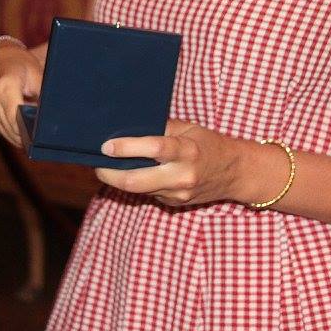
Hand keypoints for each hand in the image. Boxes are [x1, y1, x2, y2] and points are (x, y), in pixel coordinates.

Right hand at [0, 44, 43, 146]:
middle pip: (12, 128)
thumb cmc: (20, 63)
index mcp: (5, 86)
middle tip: (38, 125)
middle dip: (27, 131)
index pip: (17, 119)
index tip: (40, 128)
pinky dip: (9, 128)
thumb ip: (42, 97)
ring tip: (28, 119)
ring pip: (6, 132)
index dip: (31, 128)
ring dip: (19, 131)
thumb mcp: (36, 74)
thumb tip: (49, 117)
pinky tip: (16, 118)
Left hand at [95, 119, 248, 206]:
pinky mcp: (174, 204)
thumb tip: (127, 126)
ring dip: (119, 179)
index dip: (126, 147)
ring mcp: (178, 194)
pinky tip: (130, 174)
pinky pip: (147, 194)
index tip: (106, 145)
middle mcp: (182, 176)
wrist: (234, 172)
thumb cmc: (207, 143)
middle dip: (110, 174)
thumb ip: (160, 127)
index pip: (153, 149)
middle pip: (136, 181)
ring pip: (138, 190)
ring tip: (108, 166)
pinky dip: (136, 184)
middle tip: (97, 164)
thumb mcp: (187, 128)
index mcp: (186, 150)